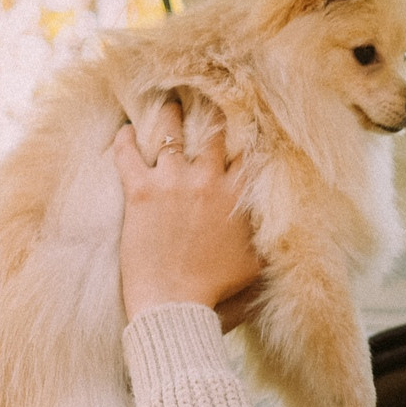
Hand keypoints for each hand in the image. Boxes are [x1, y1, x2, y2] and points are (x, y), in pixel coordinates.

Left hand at [112, 101, 261, 327]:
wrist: (174, 303)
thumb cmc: (216, 290)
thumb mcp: (255, 263)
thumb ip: (265, 235)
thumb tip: (280, 226)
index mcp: (237, 197)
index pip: (248, 153)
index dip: (246, 136)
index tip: (244, 124)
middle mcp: (208, 180)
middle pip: (213, 134)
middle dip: (211, 116)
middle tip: (207, 103)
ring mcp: (172, 181)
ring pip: (171, 132)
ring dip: (170, 116)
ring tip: (168, 106)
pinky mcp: (140, 190)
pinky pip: (128, 153)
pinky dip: (125, 139)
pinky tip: (125, 130)